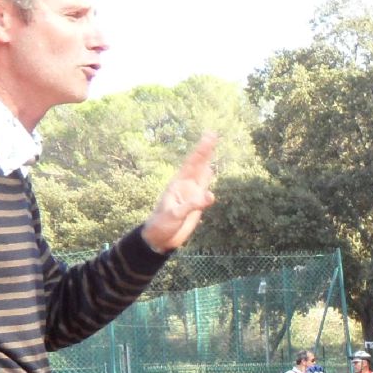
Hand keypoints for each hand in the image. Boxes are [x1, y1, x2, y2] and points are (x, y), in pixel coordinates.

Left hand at [142, 135, 219, 253]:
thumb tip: (210, 195)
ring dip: (207, 160)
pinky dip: (208, 178)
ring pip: (201, 174)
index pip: (192, 164)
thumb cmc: (162, 224)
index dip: (201, 150)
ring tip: (211, 146)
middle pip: (197, 164)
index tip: (209, 137)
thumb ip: (192, 204)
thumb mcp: (175, 215)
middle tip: (212, 134)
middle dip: (205, 150)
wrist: (160, 238)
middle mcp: (185, 186)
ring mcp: (191, 194)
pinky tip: (210, 170)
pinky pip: (203, 188)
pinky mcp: (195, 203)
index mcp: (178, 185)